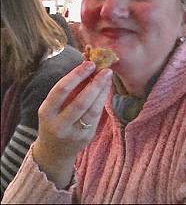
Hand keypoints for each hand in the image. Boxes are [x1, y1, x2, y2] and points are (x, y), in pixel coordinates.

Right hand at [33, 61, 112, 188]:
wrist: (54, 152)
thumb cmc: (54, 121)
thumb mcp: (53, 106)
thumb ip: (68, 89)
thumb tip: (86, 66)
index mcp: (46, 113)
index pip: (61, 90)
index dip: (76, 75)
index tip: (89, 63)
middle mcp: (59, 125)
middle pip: (80, 102)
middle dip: (95, 84)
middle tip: (105, 70)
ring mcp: (74, 133)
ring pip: (92, 111)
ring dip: (102, 92)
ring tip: (108, 77)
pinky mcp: (86, 137)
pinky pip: (96, 116)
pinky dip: (102, 100)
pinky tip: (105, 89)